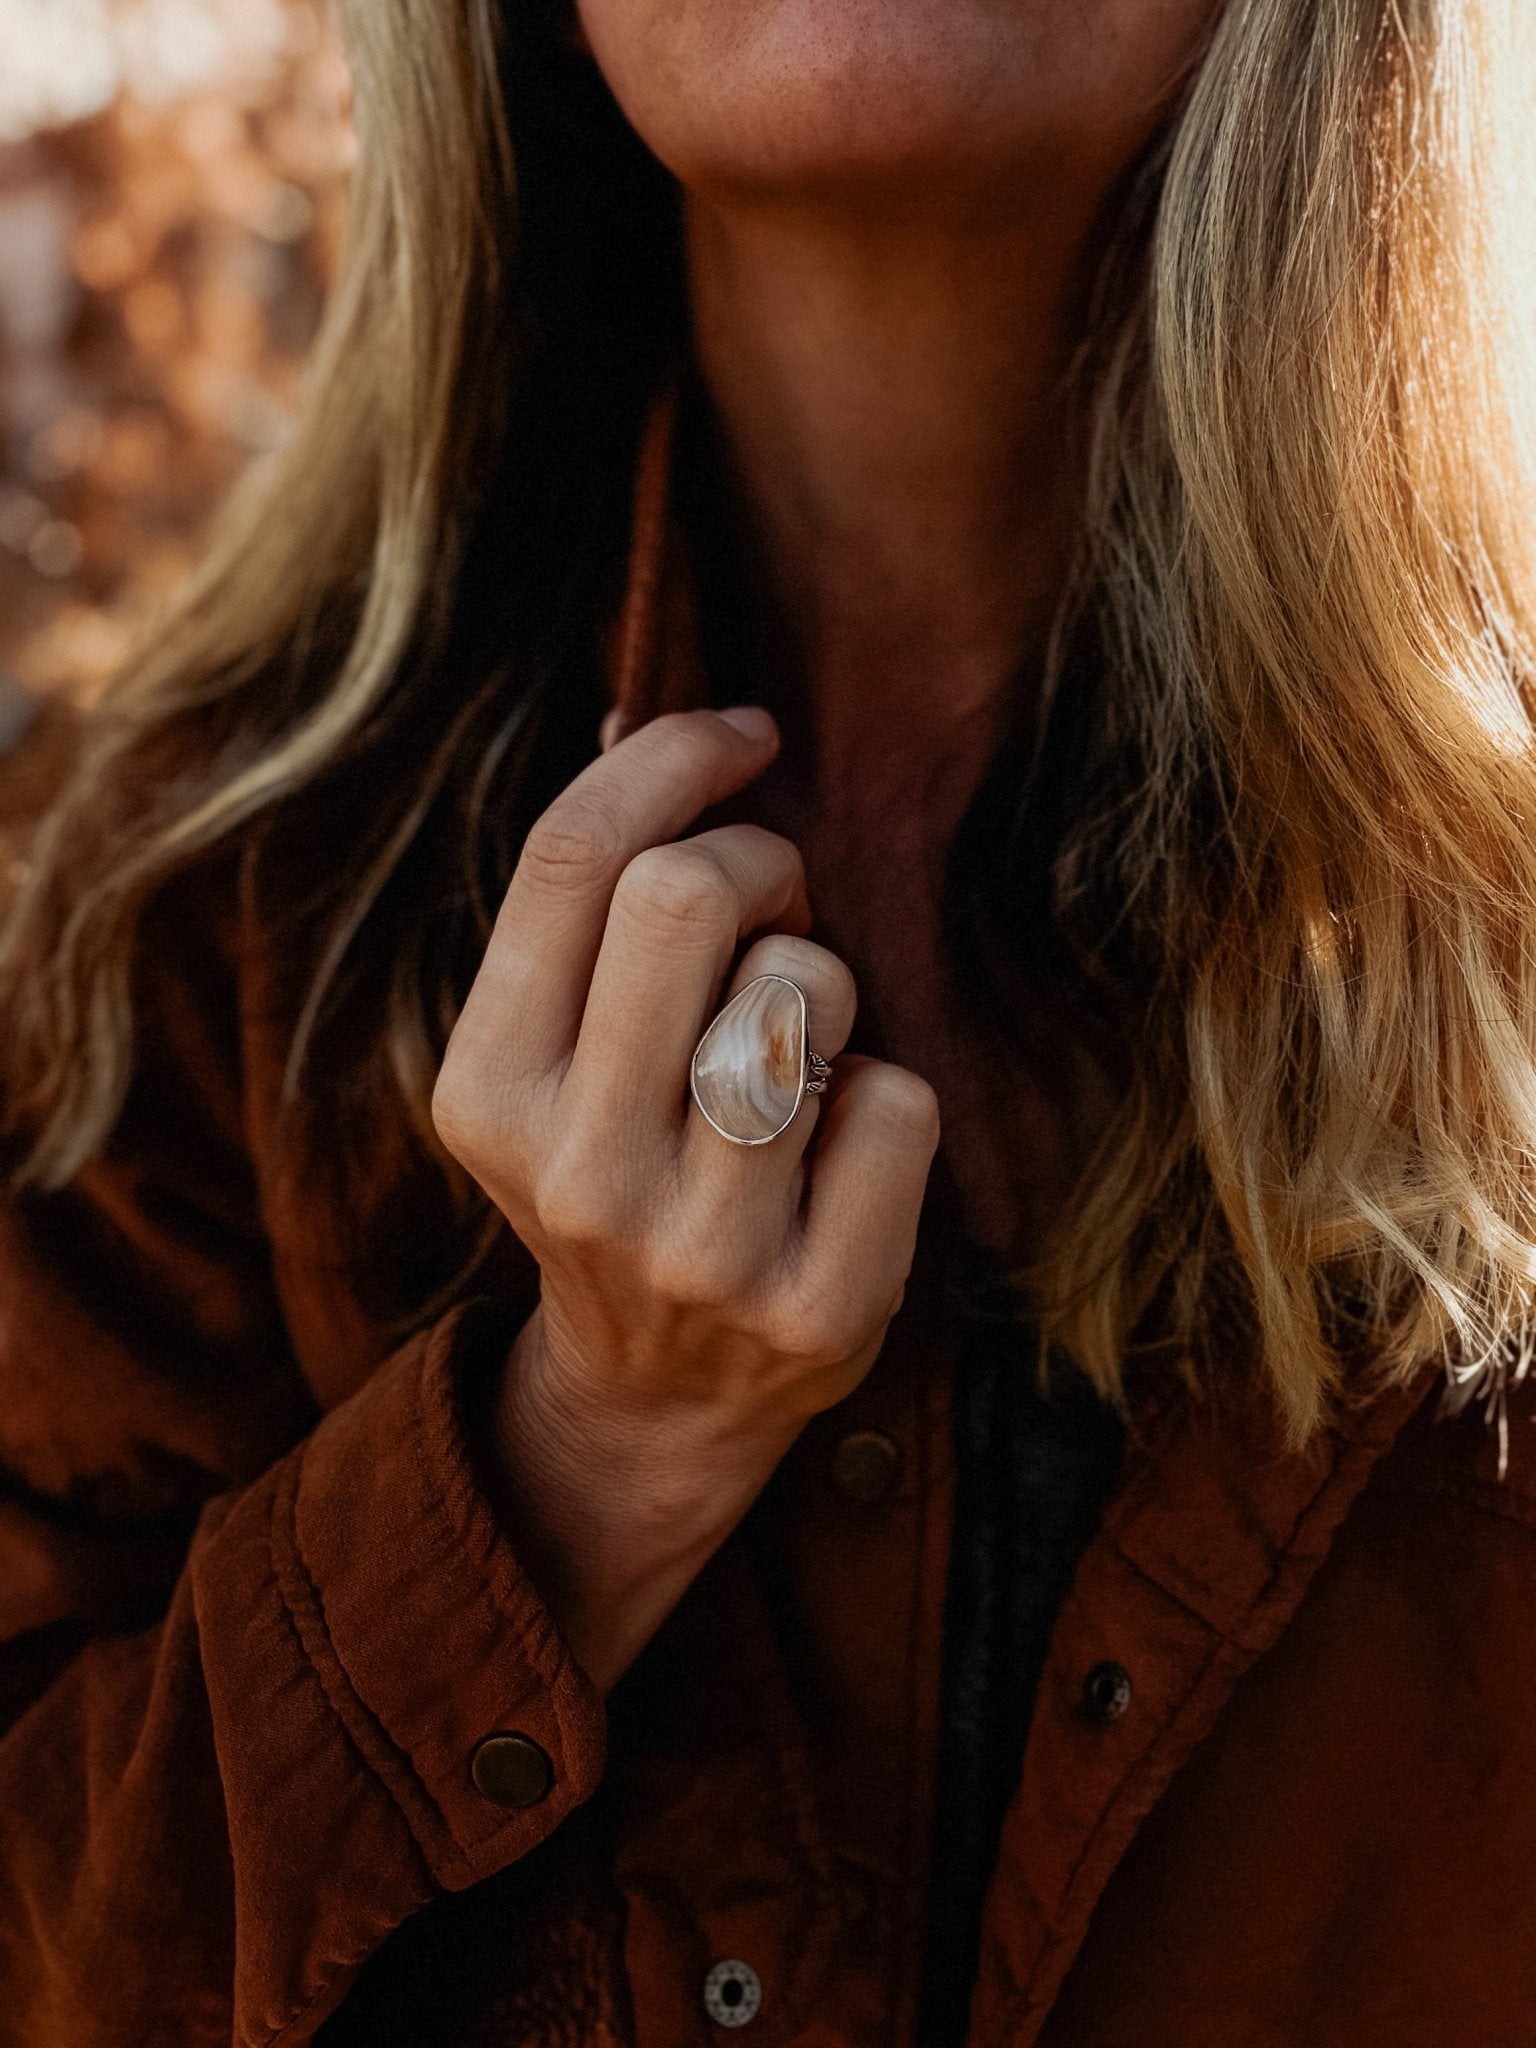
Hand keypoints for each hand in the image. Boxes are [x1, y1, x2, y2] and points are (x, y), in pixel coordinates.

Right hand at [432, 708, 939, 1689]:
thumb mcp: (555, 1055)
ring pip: (809, 989)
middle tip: (776, 908)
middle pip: (689, 894)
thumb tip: (644, 710)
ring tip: (800, 1051)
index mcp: (486, 1091)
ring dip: (826, 987)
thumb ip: (584, 904)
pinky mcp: (818, 1306)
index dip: (672, 757)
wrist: (660, 1397)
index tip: (743, 737)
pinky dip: (888, 1098)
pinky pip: (900, 1101)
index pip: (571, 857)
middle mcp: (576, 1173)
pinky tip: (842, 1153)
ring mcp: (697, 1250)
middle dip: (760, 863)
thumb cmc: (620, 1172)